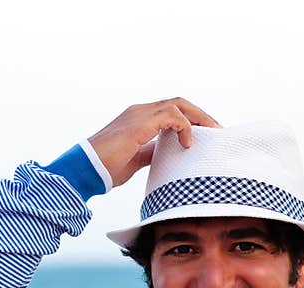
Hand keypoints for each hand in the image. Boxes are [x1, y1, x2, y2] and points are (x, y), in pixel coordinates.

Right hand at [87, 98, 220, 187]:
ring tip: (210, 134)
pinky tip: (187, 144)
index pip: (172, 110)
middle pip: (179, 102)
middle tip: (218, 130)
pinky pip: (171, 115)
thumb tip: (166, 153)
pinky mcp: (139, 123)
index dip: (192, 119)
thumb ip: (151, 152)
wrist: (85, 169)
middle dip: (201, 115)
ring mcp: (139, 114)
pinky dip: (184, 127)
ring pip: (178, 105)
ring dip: (198, 118)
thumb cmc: (106, 167)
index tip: (208, 134)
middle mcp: (140, 111)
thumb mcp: (136, 160)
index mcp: (139, 118)